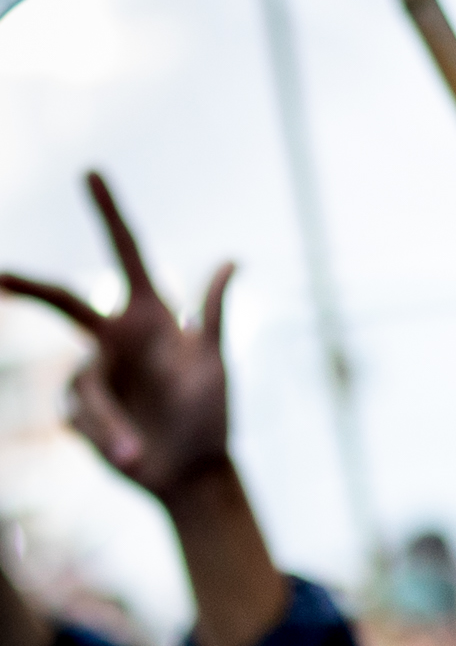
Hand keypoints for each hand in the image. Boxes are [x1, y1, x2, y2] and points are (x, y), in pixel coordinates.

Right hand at [0, 171, 232, 503]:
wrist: (193, 473)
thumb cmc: (210, 415)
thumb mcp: (214, 366)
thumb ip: (215, 314)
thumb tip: (234, 260)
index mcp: (149, 317)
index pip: (126, 254)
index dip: (109, 213)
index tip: (91, 172)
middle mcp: (115, 338)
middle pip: (64, 301)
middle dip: (30, 288)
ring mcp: (95, 371)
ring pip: (86, 388)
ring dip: (110, 422)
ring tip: (135, 452)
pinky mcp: (81, 408)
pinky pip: (82, 417)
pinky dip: (106, 437)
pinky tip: (128, 453)